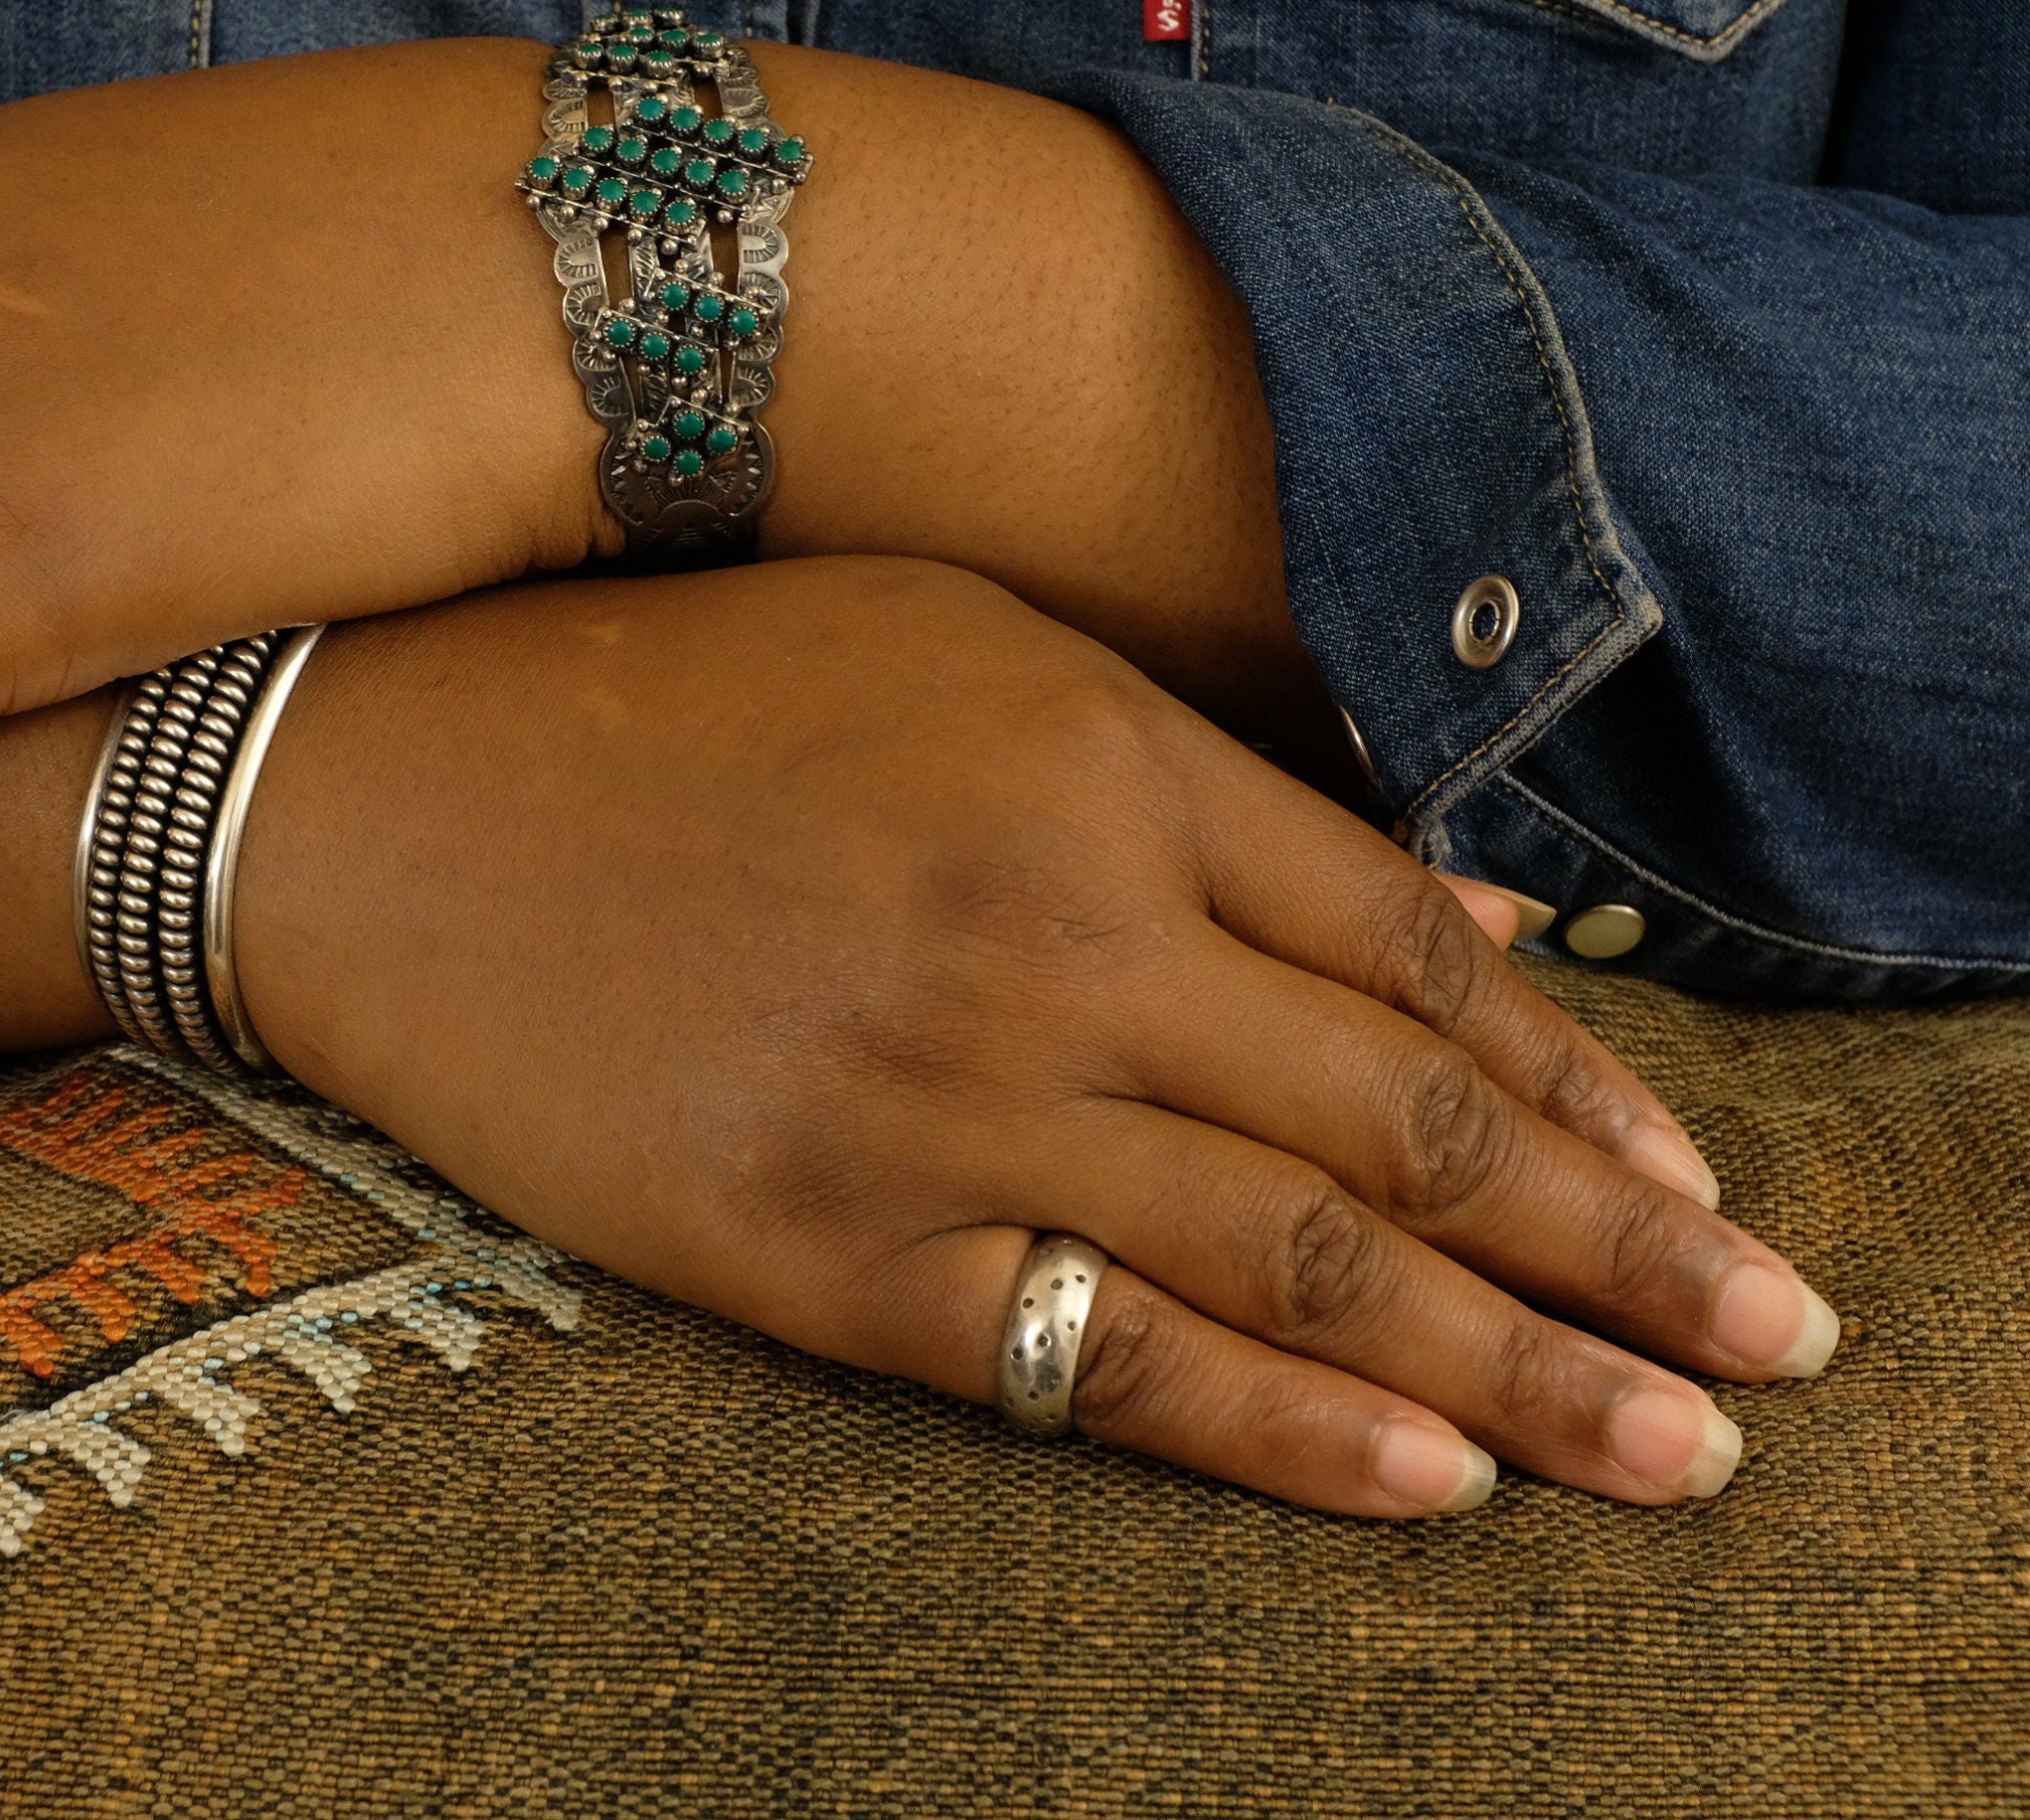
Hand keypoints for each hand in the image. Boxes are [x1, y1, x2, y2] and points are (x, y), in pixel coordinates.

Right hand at [0, 556, 1833, 1515]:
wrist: (360, 789)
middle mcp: (1047, 934)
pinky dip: (1275, 1435)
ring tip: (1677, 1451)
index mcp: (1093, 762)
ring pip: (1289, 1265)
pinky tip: (1428, 1492)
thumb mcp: (954, 653)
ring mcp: (931, 1100)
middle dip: (1622, 1250)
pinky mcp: (810, 1242)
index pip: (1414, 952)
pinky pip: (1089, 1362)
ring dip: (1515, 1373)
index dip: (1582, 1082)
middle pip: (1400, 1128)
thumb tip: (1460, 910)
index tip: (1700, 1178)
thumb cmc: (662, 695)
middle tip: (1786, 1348)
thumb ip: (1209, 778)